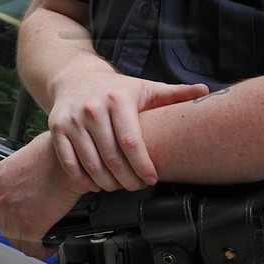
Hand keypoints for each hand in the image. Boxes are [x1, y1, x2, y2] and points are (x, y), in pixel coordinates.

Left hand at [0, 134, 83, 258]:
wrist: (71, 157)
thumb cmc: (53, 152)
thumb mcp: (22, 158)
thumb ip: (14, 177)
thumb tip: (22, 185)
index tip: (2, 220)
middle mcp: (0, 198)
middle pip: (1, 228)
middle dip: (16, 228)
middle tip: (30, 225)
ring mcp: (13, 213)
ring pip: (15, 240)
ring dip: (28, 240)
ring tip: (41, 237)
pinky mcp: (32, 225)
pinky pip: (31, 248)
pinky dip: (40, 251)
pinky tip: (48, 245)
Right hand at [46, 64, 207, 191]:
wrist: (75, 76)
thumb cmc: (114, 88)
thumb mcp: (144, 88)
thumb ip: (174, 94)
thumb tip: (206, 91)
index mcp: (118, 99)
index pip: (131, 141)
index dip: (143, 165)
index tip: (152, 178)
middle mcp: (93, 108)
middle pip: (112, 157)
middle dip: (127, 179)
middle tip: (136, 187)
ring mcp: (73, 119)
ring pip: (90, 163)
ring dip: (106, 183)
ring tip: (118, 187)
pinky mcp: (56, 128)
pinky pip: (69, 162)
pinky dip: (83, 179)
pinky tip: (94, 184)